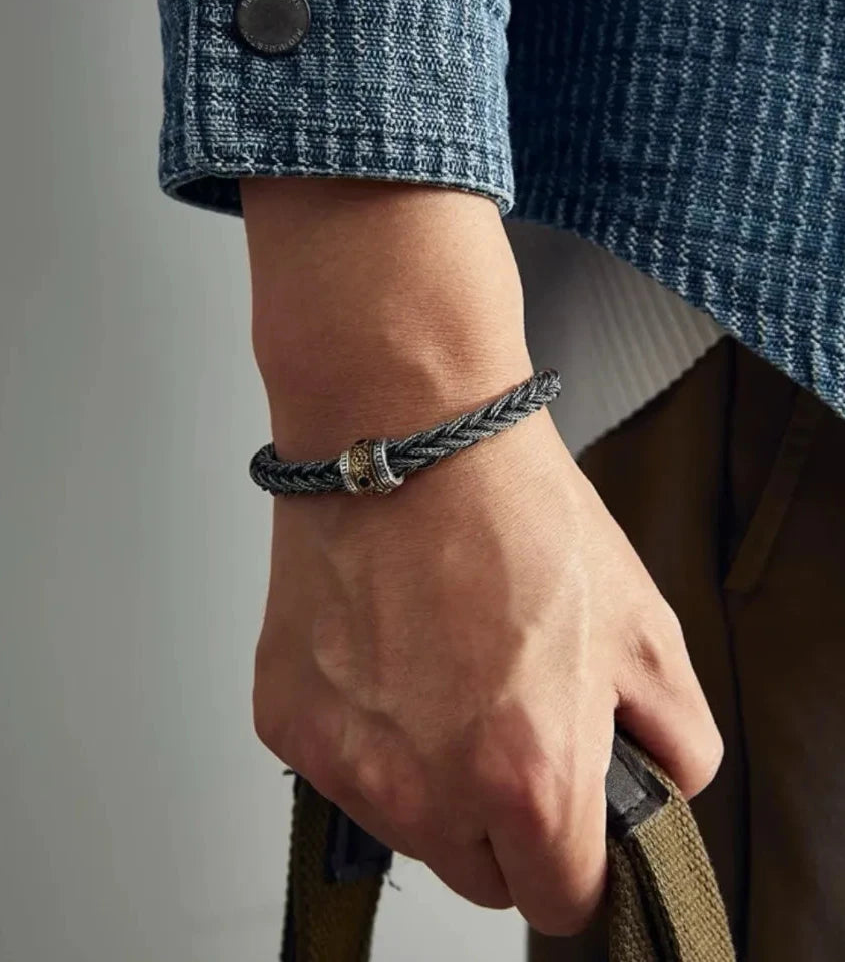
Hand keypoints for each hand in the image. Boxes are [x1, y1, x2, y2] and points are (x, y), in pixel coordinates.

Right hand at [242, 176, 722, 936]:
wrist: (403, 437)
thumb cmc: (513, 512)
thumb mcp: (644, 624)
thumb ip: (675, 738)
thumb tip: (659, 783)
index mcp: (530, 780)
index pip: (560, 900)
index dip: (573, 857)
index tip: (566, 820)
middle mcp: (427, 792)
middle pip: (477, 874)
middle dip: (501, 820)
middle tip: (502, 720)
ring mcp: (345, 762)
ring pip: (405, 823)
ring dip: (430, 775)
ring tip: (442, 668)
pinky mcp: (287, 723)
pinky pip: (343, 764)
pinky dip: (367, 729)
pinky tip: (388, 651)